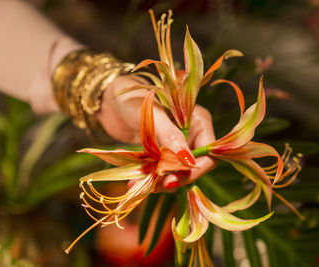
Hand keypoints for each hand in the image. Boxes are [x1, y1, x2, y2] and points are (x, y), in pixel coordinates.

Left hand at [95, 75, 216, 190]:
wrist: (109, 100)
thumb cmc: (132, 97)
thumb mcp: (153, 115)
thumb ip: (170, 135)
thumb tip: (187, 160)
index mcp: (198, 121)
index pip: (208, 154)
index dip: (194, 171)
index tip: (172, 180)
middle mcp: (191, 134)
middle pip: (193, 167)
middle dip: (176, 179)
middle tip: (155, 187)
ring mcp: (176, 145)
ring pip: (176, 172)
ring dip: (160, 182)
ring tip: (139, 185)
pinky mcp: (161, 153)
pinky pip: (162, 171)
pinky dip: (150, 178)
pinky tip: (135, 182)